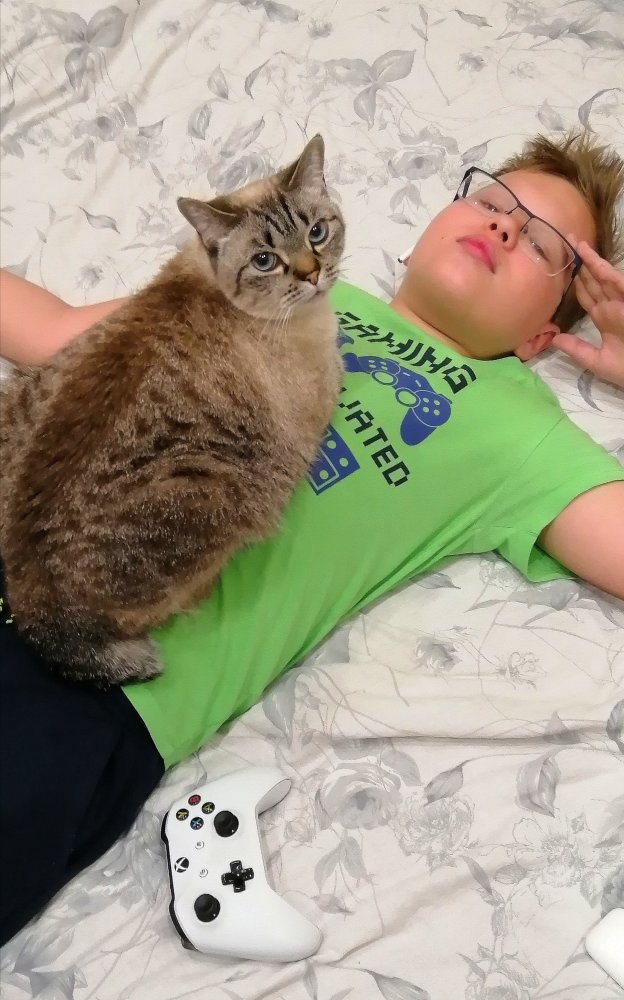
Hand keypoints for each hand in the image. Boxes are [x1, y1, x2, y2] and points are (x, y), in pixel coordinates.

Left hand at [552, 239, 623, 388]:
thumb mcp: (596, 361)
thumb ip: (576, 349)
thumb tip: (553, 339)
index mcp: (604, 318)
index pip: (586, 295)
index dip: (574, 281)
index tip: (560, 268)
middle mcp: (612, 306)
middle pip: (593, 281)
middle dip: (580, 264)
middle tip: (565, 243)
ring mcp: (622, 303)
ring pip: (604, 276)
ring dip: (591, 260)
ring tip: (577, 243)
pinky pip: (618, 283)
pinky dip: (607, 272)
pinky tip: (593, 261)